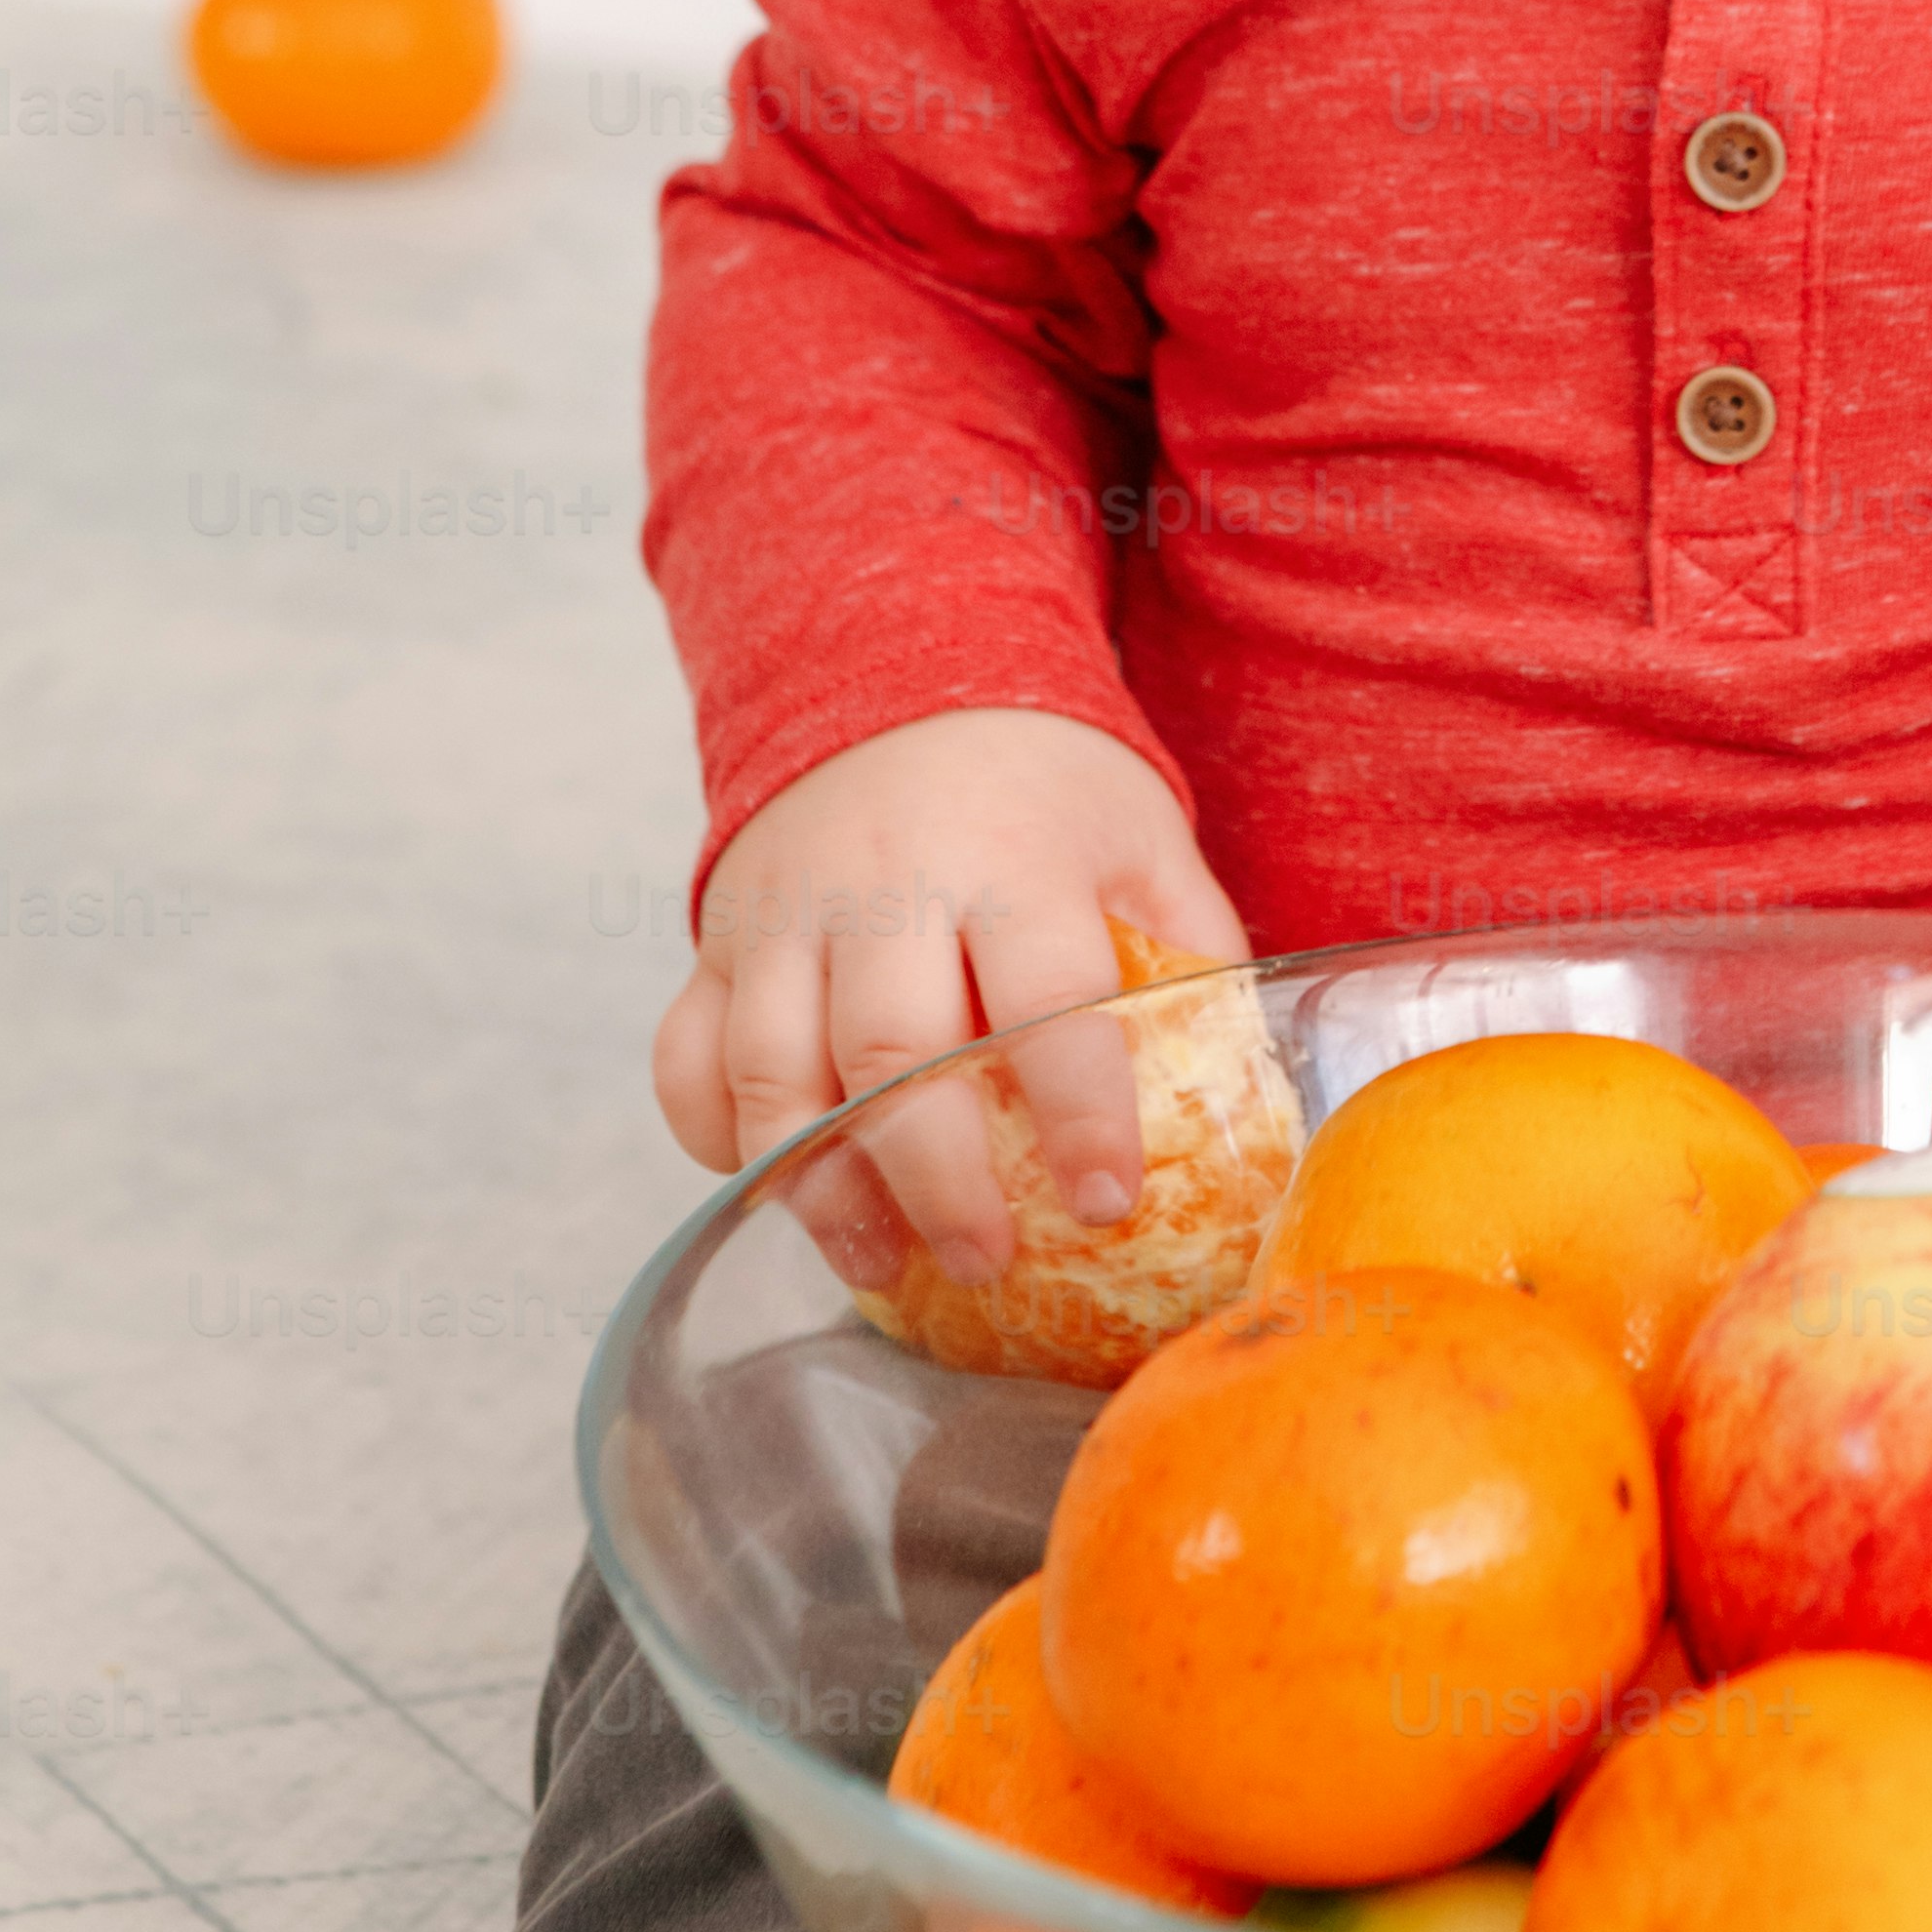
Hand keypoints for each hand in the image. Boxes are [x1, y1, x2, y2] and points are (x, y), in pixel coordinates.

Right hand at [650, 706, 1244, 1280]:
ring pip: (773, 1069)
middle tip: (984, 1260)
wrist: (901, 670)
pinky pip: (687, 1059)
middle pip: (895, 1051)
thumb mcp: (1141, 836)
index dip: (1080, 1110)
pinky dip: (716, 1139)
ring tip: (878, 1260)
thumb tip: (1243, 1089)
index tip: (1108, 1203)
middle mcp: (886, 885)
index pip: (1048, 996)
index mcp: (1013, 858)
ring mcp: (786, 912)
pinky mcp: (717, 938)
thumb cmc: (1039, 783)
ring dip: (819, 1184)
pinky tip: (776, 1188)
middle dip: (939, 1178)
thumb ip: (1189, 950)